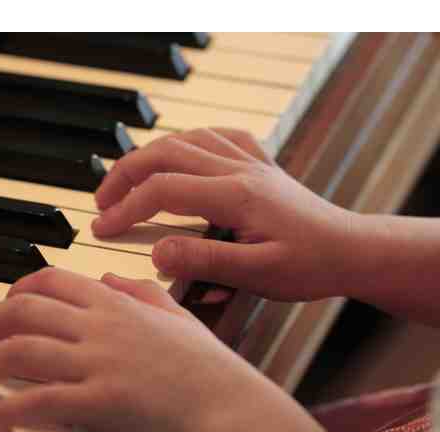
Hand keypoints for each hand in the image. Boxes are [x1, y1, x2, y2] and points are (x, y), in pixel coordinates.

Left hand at [0, 268, 282, 431]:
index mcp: (117, 305)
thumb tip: (112, 278)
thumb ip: (141, 291)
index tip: (2, 304)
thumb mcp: (176, 315)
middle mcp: (102, 327)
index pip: (52, 280)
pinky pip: (40, 402)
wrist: (232, 408)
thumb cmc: (208, 368)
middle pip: (25, 312)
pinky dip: (9, 410)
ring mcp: (99, 363)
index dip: (16, 289)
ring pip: (21, 352)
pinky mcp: (101, 402)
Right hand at [93, 128, 360, 300]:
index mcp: (236, 195)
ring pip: (186, 138)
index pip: (164, 191)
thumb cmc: (311, 265)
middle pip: (166, 152)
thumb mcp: (259, 275)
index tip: (102, 228)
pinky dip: (187, 139)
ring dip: (148, 154)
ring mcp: (249, 161)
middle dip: (125, 174)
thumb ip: (206, 263)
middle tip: (101, 200)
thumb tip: (157, 252)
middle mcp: (239, 169)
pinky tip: (178, 151)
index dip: (126, 208)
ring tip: (126, 178)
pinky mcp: (258, 163)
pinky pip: (216, 135)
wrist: (352, 249)